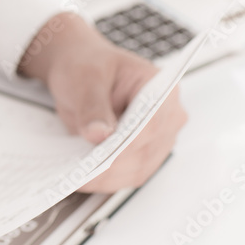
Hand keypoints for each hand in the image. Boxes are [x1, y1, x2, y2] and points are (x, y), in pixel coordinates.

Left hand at [19, 13, 187, 191]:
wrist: (79, 71)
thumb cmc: (87, 65)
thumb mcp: (85, 78)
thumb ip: (92, 106)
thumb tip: (99, 134)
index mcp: (160, 88)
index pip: (152, 124)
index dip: (128, 145)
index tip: (104, 157)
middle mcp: (166, 116)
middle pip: (147, 152)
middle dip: (114, 166)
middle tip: (82, 172)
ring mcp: (155, 138)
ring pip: (138, 169)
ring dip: (109, 177)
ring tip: (79, 176)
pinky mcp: (140, 154)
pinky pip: (126, 174)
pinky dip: (105, 179)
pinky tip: (84, 177)